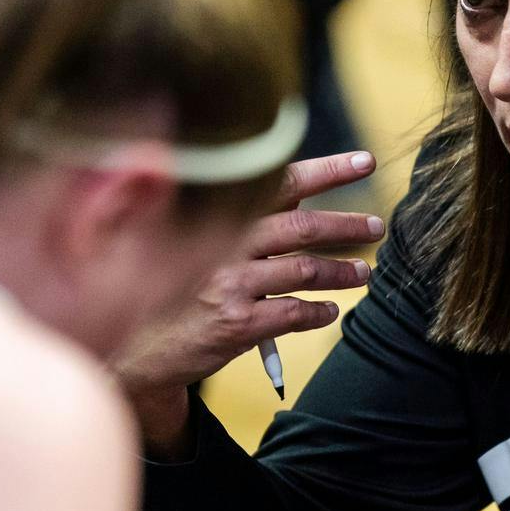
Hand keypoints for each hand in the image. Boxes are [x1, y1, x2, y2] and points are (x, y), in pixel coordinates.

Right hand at [115, 151, 382, 450]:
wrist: (133, 348)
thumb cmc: (167, 291)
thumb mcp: (194, 244)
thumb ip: (239, 221)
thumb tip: (297, 198)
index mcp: (216, 215)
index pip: (281, 181)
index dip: (327, 170)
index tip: (365, 162)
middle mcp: (223, 243)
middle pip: (303, 226)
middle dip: (348, 224)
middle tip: (376, 226)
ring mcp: (229, 283)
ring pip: (305, 270)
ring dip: (342, 271)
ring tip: (363, 273)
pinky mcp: (235, 323)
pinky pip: (294, 312)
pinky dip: (319, 311)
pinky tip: (329, 311)